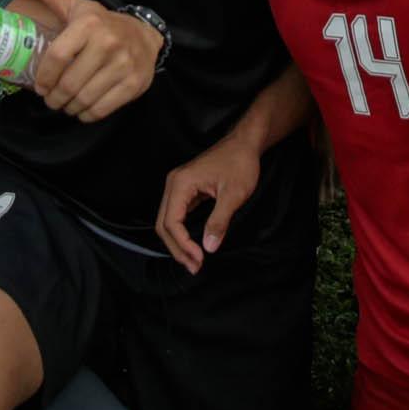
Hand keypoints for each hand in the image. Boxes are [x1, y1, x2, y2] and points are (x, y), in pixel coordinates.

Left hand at [25, 0, 161, 122]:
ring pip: (84, 98)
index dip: (44, 77)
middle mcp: (107, 43)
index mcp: (89, 24)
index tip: (40, 86)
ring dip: (69, 107)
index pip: (56, 57)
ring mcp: (123, 65)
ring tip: (66, 104)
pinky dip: (87, 114)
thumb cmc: (102, 24)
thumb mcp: (78, 7)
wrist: (144, 35)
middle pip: (68, 83)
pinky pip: (102, 109)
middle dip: (54, 98)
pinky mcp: (133, 84)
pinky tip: (83, 108)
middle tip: (52, 100)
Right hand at [152, 129, 260, 273]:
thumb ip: (219, 221)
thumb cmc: (240, 163)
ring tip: (193, 261)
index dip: (183, 244)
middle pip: (163, 224)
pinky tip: (192, 245)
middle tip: (194, 267)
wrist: (244, 143)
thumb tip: (209, 247)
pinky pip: (176, 215)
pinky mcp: (185, 190)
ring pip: (168, 221)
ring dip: (178, 243)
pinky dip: (182, 233)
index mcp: (181, 183)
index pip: (171, 222)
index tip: (200, 258)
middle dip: (177, 248)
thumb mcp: (233, 195)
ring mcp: (178, 186)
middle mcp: (173, 184)